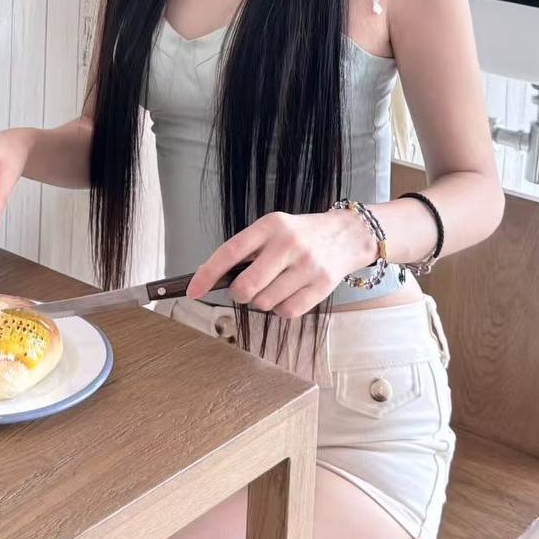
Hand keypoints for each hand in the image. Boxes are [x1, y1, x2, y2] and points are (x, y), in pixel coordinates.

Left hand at [185, 209, 375, 318]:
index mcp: (270, 225)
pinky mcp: (321, 286)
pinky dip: (279, 310)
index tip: (193, 290)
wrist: (345, 235)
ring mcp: (307, 266)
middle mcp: (288, 244)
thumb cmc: (299, 234)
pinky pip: (286, 313)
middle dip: (239, 293)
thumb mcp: (272, 228)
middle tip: (246, 287)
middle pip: (247, 286)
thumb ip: (247, 249)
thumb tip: (212, 276)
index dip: (207, 274)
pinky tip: (287, 294)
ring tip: (273, 286)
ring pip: (265, 303)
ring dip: (261, 301)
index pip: (230, 252)